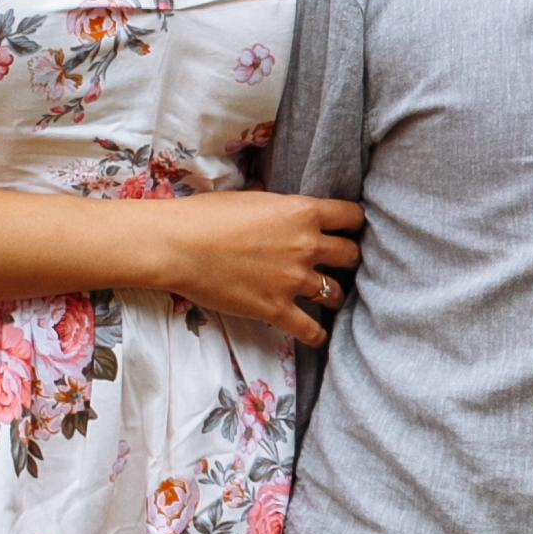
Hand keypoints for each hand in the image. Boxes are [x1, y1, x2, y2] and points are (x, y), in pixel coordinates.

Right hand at [142, 191, 363, 345]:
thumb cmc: (206, 215)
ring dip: (333, 295)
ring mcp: (294, 280)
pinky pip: (311, 330)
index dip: (354, 225)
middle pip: (351, 255)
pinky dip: (317, 335)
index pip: (351, 217)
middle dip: (348, 260)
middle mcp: (307, 245)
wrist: (179, 246)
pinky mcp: (277, 309)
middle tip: (339, 265)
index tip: (349, 231)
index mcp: (302, 212)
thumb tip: (271, 198)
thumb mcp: (249, 197)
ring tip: (327, 298)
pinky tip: (318, 336)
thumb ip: (273, 203)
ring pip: (335, 293)